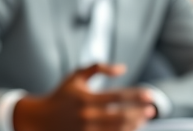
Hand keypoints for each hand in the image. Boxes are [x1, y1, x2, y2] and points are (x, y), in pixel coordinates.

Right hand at [13, 63, 155, 130]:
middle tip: (151, 109)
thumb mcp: (75, 76)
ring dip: (134, 124)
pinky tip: (130, 127)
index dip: (136, 96)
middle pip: (121, 116)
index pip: (117, 97)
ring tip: (143, 118)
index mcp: (85, 98)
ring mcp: (86, 130)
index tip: (150, 94)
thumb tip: (122, 68)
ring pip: (118, 130)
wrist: (41, 119)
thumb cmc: (61, 95)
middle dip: (139, 113)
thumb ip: (97, 67)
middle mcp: (87, 116)